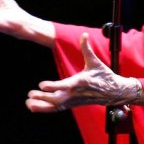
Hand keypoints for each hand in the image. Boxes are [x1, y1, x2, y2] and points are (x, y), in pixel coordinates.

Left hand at [25, 33, 143, 112]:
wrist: (114, 92)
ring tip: (28, 103)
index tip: (41, 85)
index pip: (64, 86)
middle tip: (30, 93)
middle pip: (57, 99)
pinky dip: (46, 109)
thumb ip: (87, 49)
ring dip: (42, 106)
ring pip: (56, 106)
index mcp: (80, 82)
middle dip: (43, 97)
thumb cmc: (104, 76)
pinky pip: (57, 109)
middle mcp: (76, 94)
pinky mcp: (73, 104)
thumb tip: (84, 35)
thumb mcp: (95, 62)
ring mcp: (74, 101)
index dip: (53, 86)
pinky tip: (34, 107)